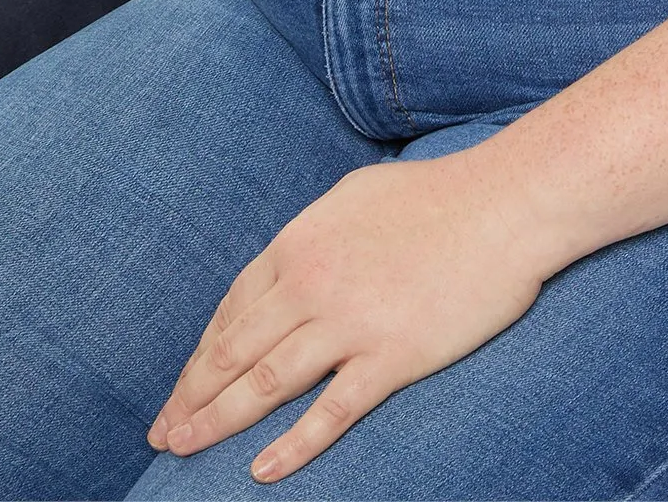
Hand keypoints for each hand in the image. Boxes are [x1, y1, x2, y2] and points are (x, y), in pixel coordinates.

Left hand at [146, 153, 551, 483]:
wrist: (505, 204)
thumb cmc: (436, 196)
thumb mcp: (354, 197)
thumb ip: (313, 236)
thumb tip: (286, 268)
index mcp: (300, 243)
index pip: (232, 309)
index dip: (201, 354)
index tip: (181, 387)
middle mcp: (312, 284)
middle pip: (233, 351)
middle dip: (191, 397)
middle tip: (162, 434)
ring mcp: (350, 323)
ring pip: (265, 384)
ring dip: (218, 422)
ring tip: (184, 450)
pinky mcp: (391, 357)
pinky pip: (330, 413)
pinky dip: (292, 446)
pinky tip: (262, 471)